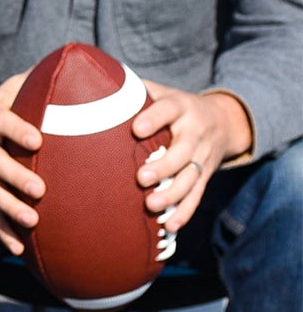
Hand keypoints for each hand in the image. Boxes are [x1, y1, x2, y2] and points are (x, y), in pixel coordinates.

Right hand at [0, 76, 39, 253]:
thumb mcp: (9, 87)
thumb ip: (38, 80)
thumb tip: (78, 67)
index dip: (16, 130)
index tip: (37, 140)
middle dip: (14, 177)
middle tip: (39, 189)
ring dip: (8, 208)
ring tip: (32, 221)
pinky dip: (0, 231)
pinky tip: (18, 247)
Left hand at [132, 86, 250, 234]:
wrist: (224, 120)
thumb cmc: (174, 106)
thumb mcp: (160, 91)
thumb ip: (130, 91)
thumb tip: (87, 85)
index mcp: (181, 106)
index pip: (168, 110)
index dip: (155, 118)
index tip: (137, 129)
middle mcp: (195, 131)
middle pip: (184, 150)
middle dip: (164, 165)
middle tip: (141, 177)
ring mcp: (203, 156)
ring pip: (191, 177)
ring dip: (173, 193)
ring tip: (152, 205)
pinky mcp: (206, 176)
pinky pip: (197, 195)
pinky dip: (184, 212)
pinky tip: (169, 226)